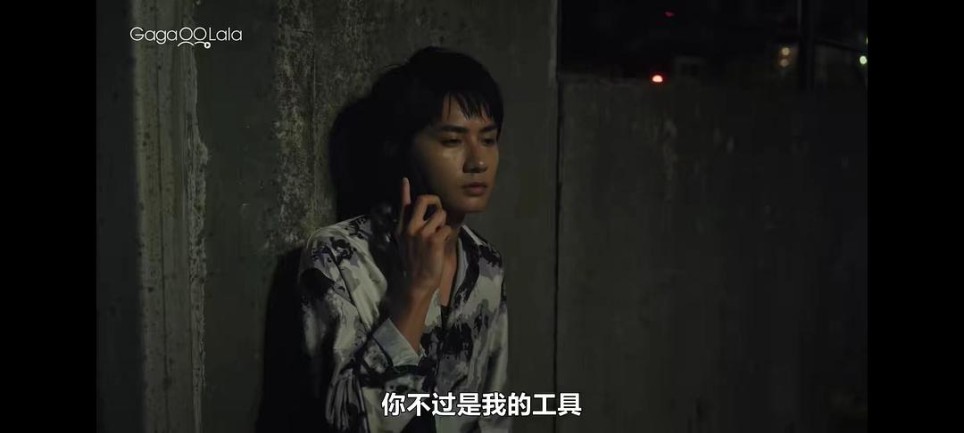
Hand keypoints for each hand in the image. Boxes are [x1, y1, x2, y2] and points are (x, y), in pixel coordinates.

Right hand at [393, 177, 452, 300]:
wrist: (417, 282)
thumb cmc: (415, 263)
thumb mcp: (406, 243)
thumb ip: (411, 227)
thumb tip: (419, 214)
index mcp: (402, 228)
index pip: (404, 205)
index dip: (405, 191)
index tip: (405, 179)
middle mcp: (410, 227)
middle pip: (424, 200)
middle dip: (435, 200)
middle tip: (438, 208)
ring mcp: (422, 233)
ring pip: (440, 214)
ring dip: (444, 223)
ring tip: (440, 235)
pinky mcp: (434, 240)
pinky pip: (447, 228)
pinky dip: (448, 235)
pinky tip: (442, 244)